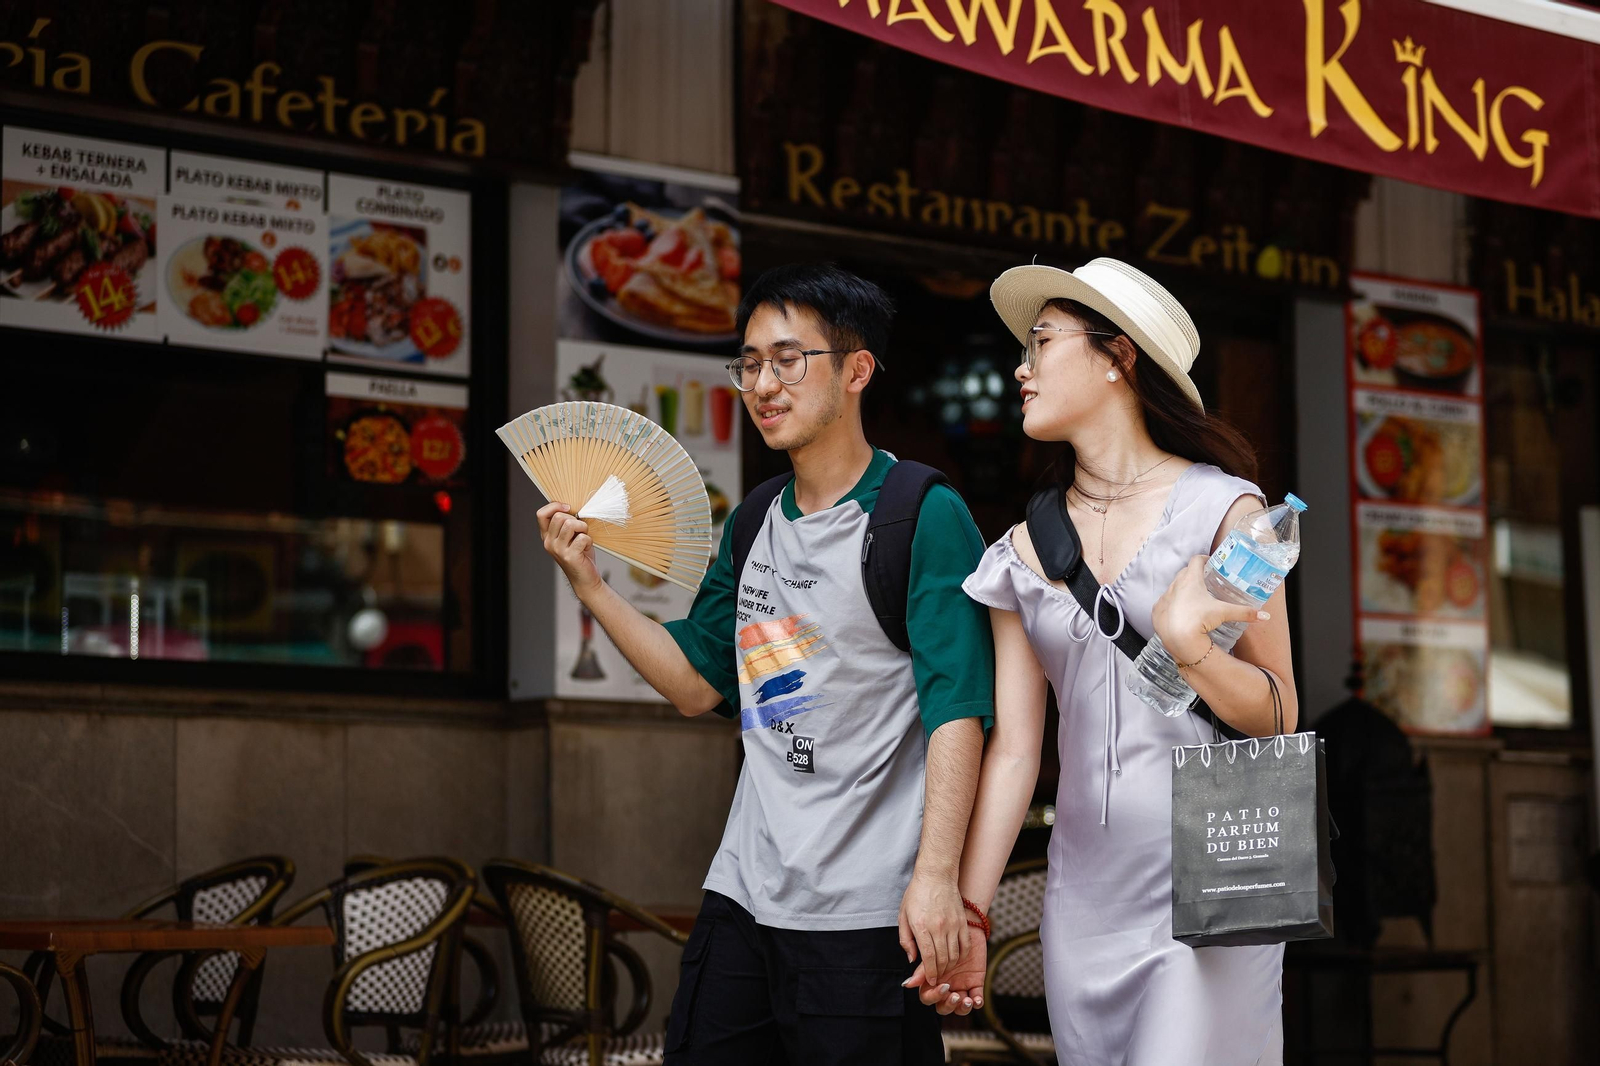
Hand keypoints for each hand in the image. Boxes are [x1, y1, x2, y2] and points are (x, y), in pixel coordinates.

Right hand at [537, 502, 601, 596]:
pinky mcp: (569, 556)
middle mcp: (549, 543)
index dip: (555, 506)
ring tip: (584, 536)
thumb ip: (565, 524)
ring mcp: (558, 550)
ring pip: (570, 524)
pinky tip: (587, 548)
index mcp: (547, 536)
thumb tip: (570, 508)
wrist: (585, 579)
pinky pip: (582, 537)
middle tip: (581, 530)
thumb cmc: (580, 555)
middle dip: (575, 519)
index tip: (568, 508)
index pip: (541, 514)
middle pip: (559, 516)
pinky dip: (589, 540)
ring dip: (583, 527)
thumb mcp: (569, 537)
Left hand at [898, 872, 966, 986]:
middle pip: (942, 959)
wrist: (936, 874)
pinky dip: (961, 955)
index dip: (929, 973)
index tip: (929, 980)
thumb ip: (906, 940)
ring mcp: (952, 924)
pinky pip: (965, 945)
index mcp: (922, 926)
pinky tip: (956, 958)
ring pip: (955, 955)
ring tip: (944, 969)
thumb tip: (911, 959)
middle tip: (936, 978)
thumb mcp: (903, 915)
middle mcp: (939, 927)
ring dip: (949, 966)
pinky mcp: (962, 922)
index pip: (928, 958)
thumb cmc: (917, 894)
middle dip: (939, 973)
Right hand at [904, 932, 986, 1015]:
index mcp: (930, 980)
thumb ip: (921, 965)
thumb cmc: (940, 930)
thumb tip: (908, 984)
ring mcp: (960, 985)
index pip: (927, 996)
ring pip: (960, 1007)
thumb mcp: (928, 946)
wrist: (966, 920)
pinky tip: (976, 1000)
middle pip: (943, 1006)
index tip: (941, 986)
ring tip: (966, 1000)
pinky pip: (977, 998)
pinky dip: (977, 1002)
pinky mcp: (975, 982)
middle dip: (948, 1004)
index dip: (934, 995)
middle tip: (953, 995)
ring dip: (962, 1007)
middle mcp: (945, 985)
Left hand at [1151, 556, 1269, 663]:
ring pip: (1173, 587)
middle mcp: (1175, 585)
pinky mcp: (1156, 610)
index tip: (1210, 562)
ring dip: (1182, 589)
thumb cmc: (1200, 620)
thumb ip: (1245, 612)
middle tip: (1205, 580)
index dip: (1204, 559)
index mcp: (1190, 580)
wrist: (1178, 638)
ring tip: (1193, 597)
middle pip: (1184, 572)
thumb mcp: (1224, 613)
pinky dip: (1172, 604)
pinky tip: (1179, 612)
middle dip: (1194, 574)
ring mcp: (1164, 597)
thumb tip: (1265, 616)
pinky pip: (1164, 602)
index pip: (1196, 560)